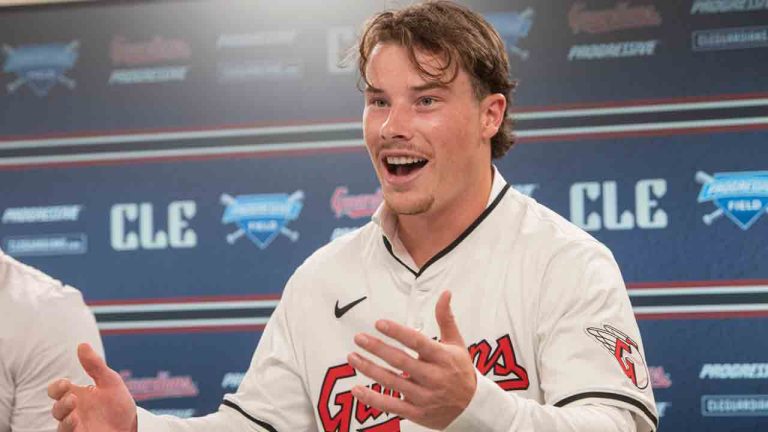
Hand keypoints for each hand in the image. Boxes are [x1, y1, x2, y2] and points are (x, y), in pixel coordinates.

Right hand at [48, 343, 137, 431]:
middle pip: (57, 408)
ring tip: (74, 411)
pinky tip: (76, 421)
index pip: (56, 390)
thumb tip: (82, 345)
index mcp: (75, 395)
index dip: (56, 387)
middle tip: (72, 398)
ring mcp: (76, 426)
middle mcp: (72, 412)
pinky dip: (69, 428)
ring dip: (65, 417)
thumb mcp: (109, 382)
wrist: (132, 426)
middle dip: (61, 402)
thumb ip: (95, 365)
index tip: (65, 383)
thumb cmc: (117, 404)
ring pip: (61, 424)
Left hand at [347, 291, 475, 429]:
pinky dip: (372, 398)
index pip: (417, 342)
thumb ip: (446, 318)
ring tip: (353, 357)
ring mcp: (424, 397)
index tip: (379, 323)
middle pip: (400, 361)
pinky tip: (357, 389)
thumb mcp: (457, 343)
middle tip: (359, 338)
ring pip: (392, 382)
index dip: (397, 332)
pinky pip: (390, 405)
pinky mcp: (417, 413)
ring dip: (369, 369)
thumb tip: (445, 293)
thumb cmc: (460, 370)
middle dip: (377, 348)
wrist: (473, 407)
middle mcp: (433, 377)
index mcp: (442, 357)